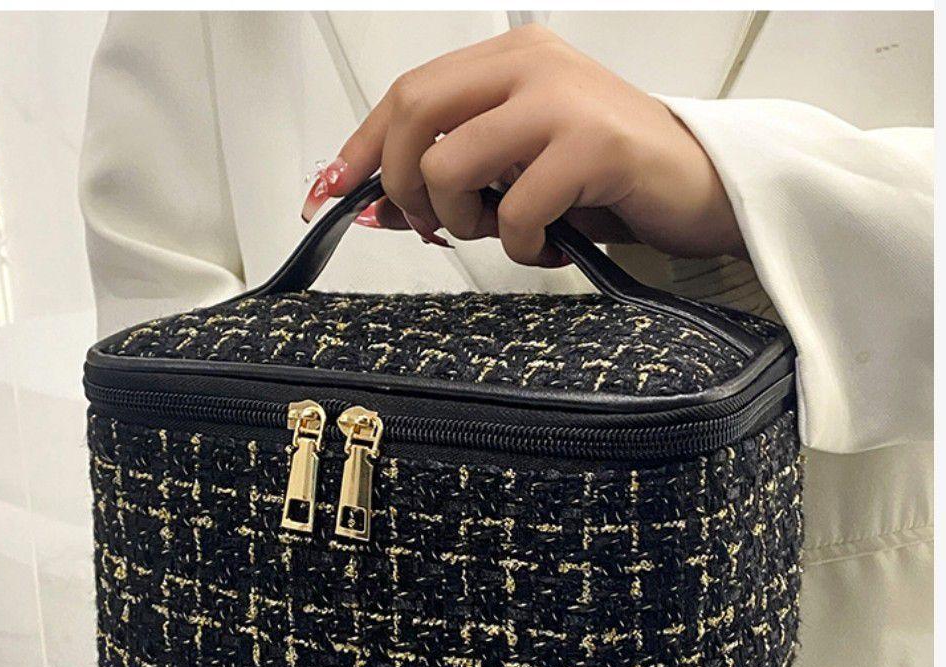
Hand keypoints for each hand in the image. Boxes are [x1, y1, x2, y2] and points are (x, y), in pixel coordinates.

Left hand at [301, 24, 744, 265]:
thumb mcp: (517, 175)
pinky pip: (516, 208)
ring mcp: (562, 98)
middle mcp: (531, 64)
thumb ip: (452, 181)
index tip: (328, 193)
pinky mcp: (593, 143)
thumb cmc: (605, 179)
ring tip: (505, 232)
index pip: (406, 94)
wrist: (697, 186)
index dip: (359, 149)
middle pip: (414, 115)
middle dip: (400, 186)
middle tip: (430, 226)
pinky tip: (549, 246)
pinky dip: (521, 246)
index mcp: (508, 61)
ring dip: (462, 221)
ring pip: (451, 165)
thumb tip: (377, 207)